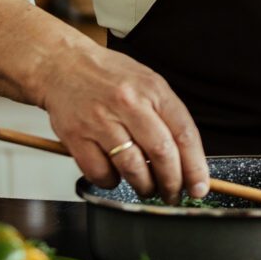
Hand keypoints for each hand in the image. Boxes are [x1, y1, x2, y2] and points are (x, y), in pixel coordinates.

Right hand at [34, 42, 209, 201]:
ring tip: (146, 187)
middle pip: (162, 154)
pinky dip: (111, 181)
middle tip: (173, 194)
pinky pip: (100, 172)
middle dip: (172, 182)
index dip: (195, 166)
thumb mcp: (147, 82)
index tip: (200, 186)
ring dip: (144, 185)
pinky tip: (114, 175)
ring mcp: (100, 120)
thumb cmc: (108, 76)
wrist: (61, 65)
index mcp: (152, 89)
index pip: (184, 133)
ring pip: (132, 167)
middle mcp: (128, 103)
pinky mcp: (76, 136)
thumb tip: (187, 158)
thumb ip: (166, 115)